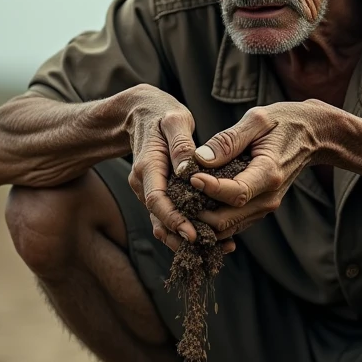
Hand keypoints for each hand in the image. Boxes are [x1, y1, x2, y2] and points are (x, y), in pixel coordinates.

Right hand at [124, 84, 200, 250]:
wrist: (142, 114)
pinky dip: (186, 227)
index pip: (156, 200)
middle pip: (159, 219)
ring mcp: (150, 190)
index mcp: (147, 166)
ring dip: (185, 237)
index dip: (173, 219)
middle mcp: (144, 183)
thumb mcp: (174, 121)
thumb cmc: (162, 114)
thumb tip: (189, 169)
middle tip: (209, 247)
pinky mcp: (160, 193)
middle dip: (181, 237)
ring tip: (218, 247)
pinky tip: (213, 236)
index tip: (191, 234)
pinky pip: (170, 216)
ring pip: (164, 222)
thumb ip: (181, 144)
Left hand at [188, 100, 328, 239]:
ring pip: (226, 228)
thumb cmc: (283, 122)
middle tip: (175, 196)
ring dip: (201, 220)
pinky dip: (210, 220)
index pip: (235, 193)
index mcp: (269, 174)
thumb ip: (227, 140)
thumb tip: (200, 160)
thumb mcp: (257, 120)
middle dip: (197, 213)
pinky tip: (193, 205)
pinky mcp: (259, 209)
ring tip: (179, 203)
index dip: (210, 189)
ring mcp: (265, 207)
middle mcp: (269, 198)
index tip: (191, 177)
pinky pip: (231, 224)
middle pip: (226, 220)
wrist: (313, 136)